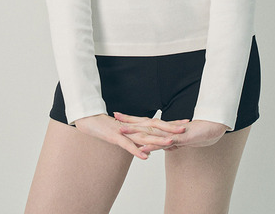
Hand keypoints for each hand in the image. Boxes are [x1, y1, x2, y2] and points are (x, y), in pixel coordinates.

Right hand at [73, 113, 188, 159]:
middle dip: (170, 129)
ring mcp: (125, 133)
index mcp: (137, 125)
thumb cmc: (106, 125)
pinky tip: (145, 156)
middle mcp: (134, 127)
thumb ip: (135, 138)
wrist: (89, 119)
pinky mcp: (116, 138)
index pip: (157, 123)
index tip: (185, 123)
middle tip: (185, 129)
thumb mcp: (124, 133)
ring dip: (157, 140)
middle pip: (155, 128)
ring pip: (144, 137)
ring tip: (170, 142)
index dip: (171, 123)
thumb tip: (146, 148)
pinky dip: (137, 151)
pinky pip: (128, 146)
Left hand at [115, 113, 227, 151]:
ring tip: (122, 131)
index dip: (133, 119)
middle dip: (129, 121)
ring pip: (150, 132)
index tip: (120, 116)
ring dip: (136, 132)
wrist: (213, 127)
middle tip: (115, 117)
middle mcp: (166, 128)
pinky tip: (143, 146)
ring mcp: (171, 133)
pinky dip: (153, 144)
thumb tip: (163, 147)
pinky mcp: (178, 138)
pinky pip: (163, 142)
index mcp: (165, 127)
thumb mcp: (180, 140)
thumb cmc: (198, 132)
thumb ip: (170, 142)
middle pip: (144, 124)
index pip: (145, 122)